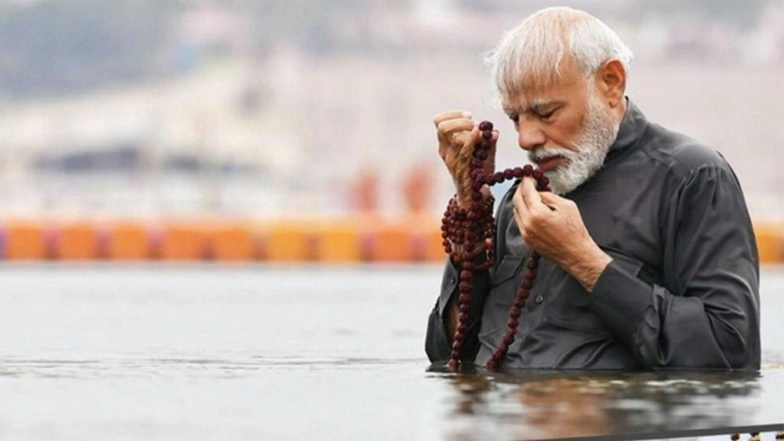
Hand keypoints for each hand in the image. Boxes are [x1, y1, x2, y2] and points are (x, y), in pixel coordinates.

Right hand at [433, 110, 496, 207]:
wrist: (475, 196)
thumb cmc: (477, 172)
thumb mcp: (484, 153)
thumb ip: (489, 142)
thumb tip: (494, 132)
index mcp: (445, 144)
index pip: (438, 121)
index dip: (452, 114)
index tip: (469, 115)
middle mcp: (445, 151)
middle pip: (442, 127)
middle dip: (460, 121)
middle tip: (474, 123)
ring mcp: (451, 161)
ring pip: (454, 138)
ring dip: (469, 130)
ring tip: (481, 133)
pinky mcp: (460, 169)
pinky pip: (464, 151)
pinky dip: (472, 140)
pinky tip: (481, 137)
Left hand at [512, 177, 611, 291]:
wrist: (576, 254)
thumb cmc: (575, 230)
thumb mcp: (566, 206)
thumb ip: (549, 196)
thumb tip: (538, 192)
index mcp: (537, 213)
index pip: (526, 191)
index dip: (526, 181)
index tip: (528, 175)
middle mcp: (527, 223)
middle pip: (516, 200)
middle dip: (521, 189)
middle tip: (527, 183)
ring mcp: (525, 233)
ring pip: (516, 211)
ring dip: (521, 201)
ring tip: (530, 196)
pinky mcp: (526, 240)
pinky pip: (519, 222)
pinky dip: (523, 213)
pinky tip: (531, 209)